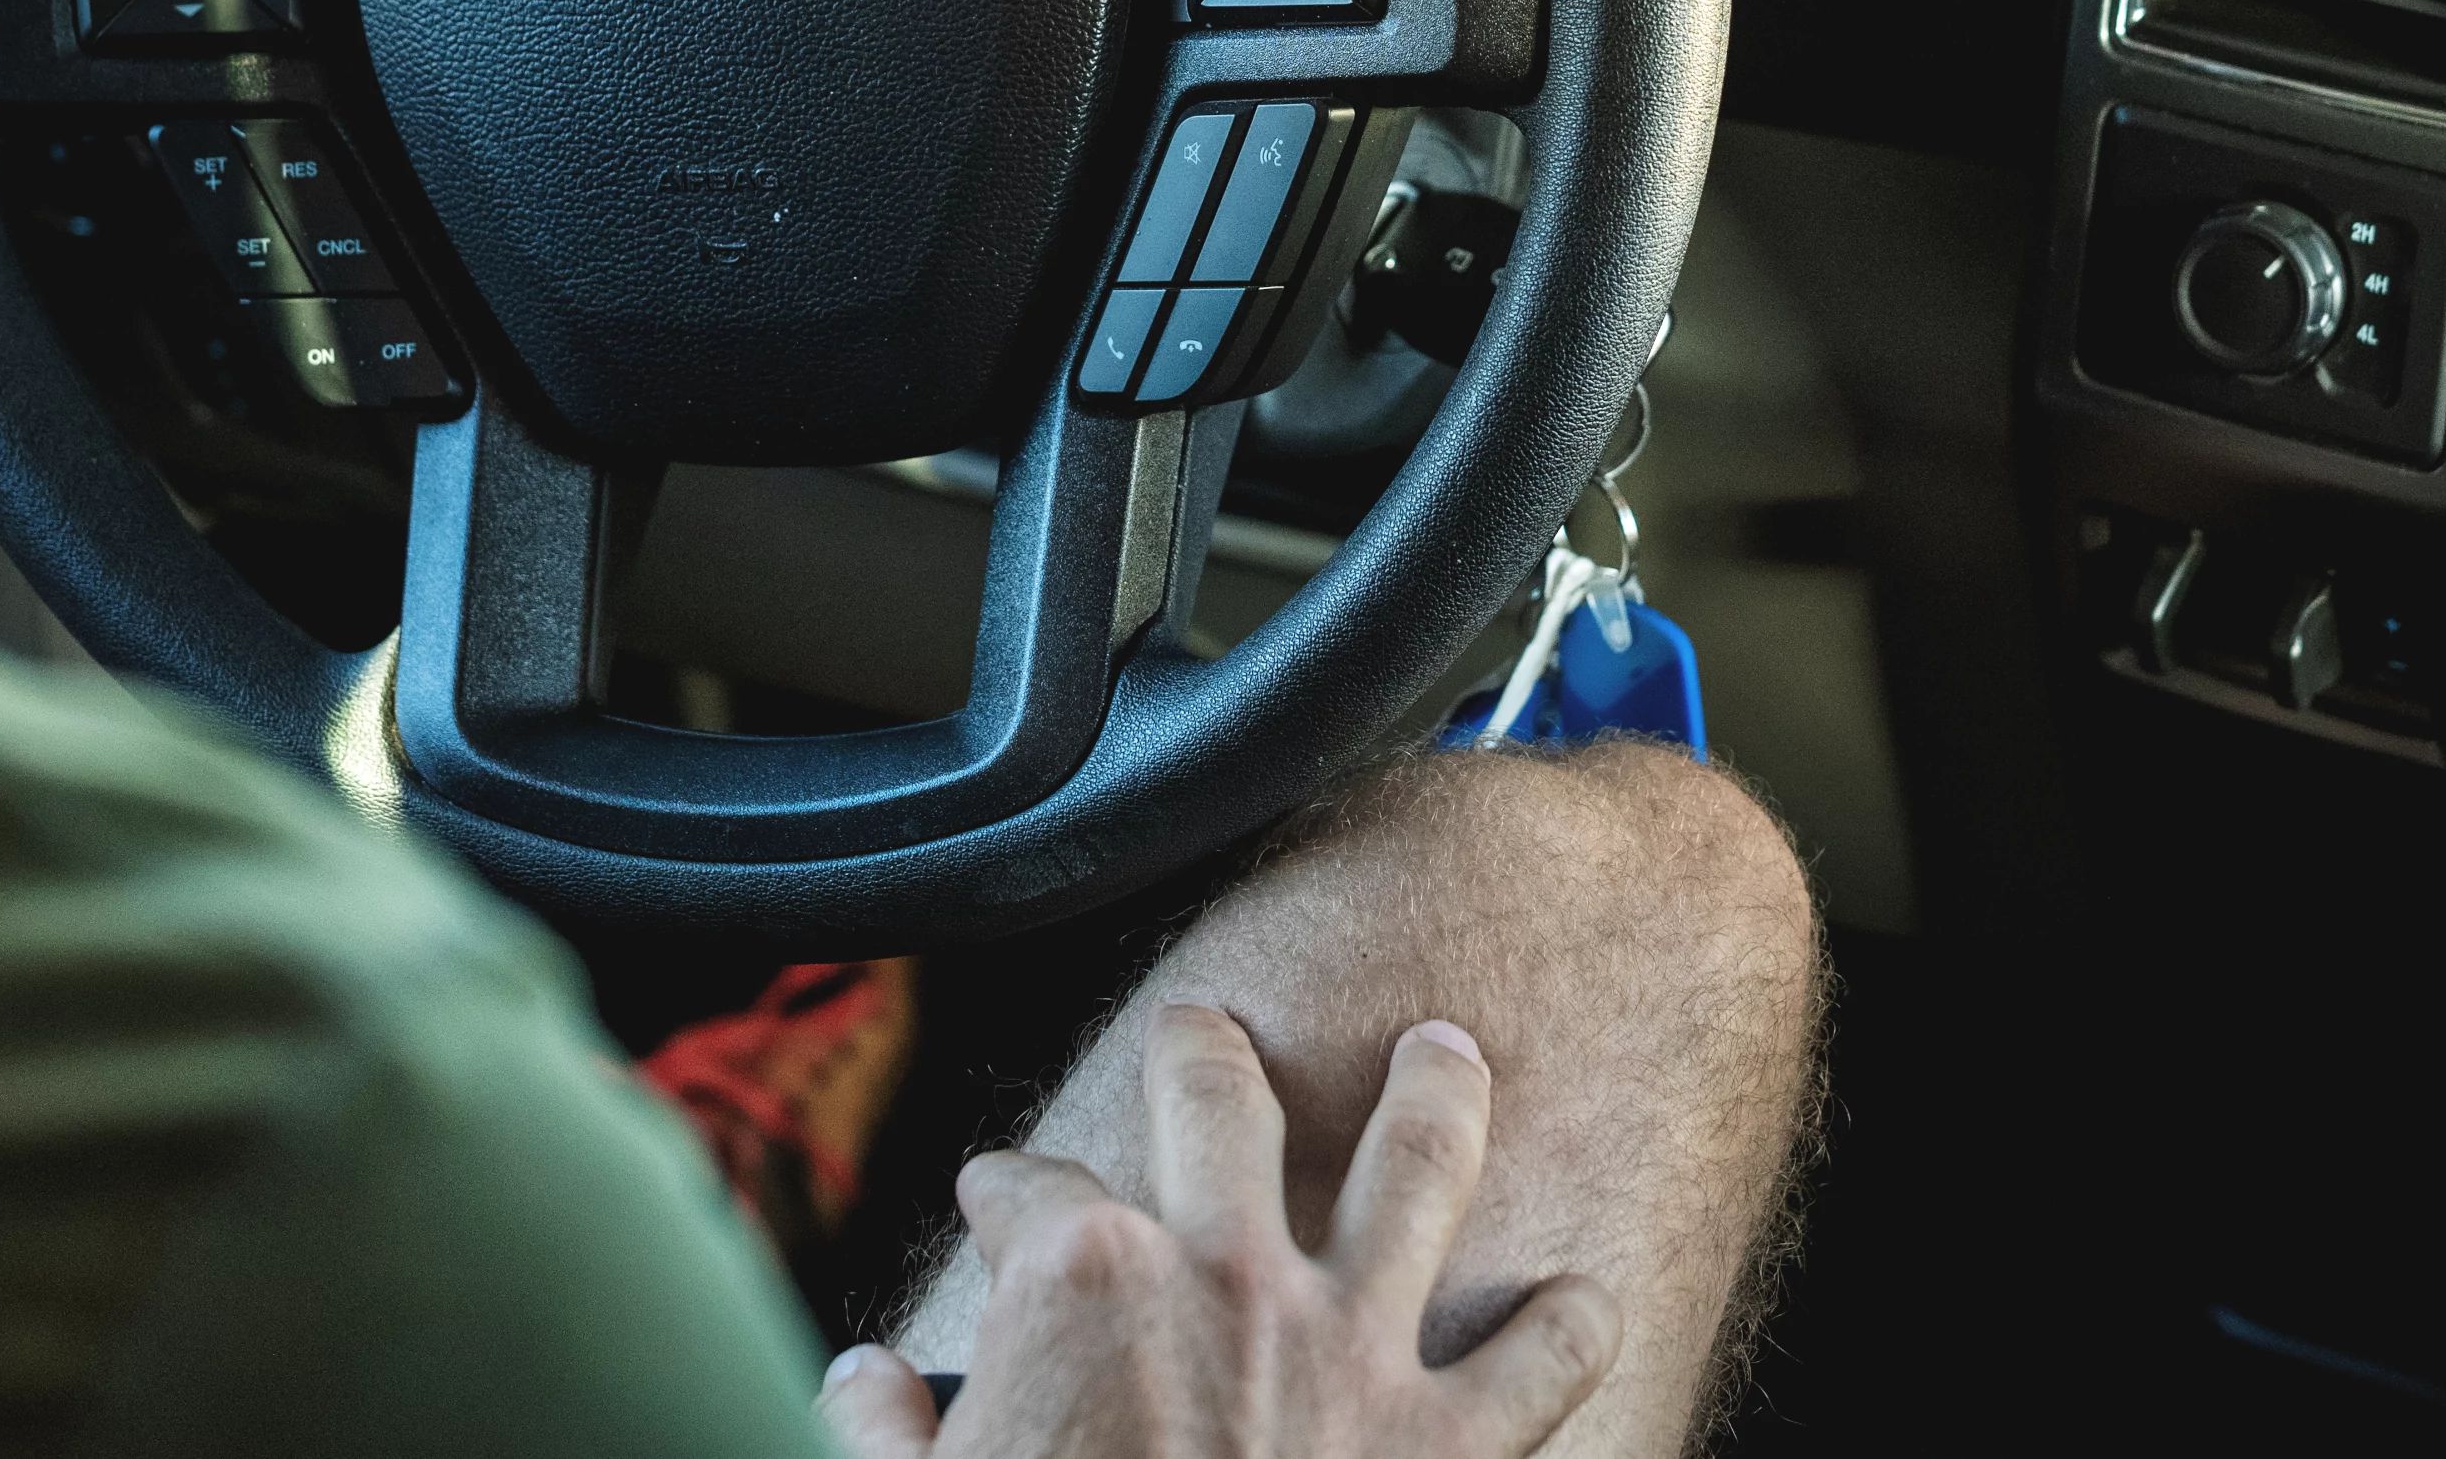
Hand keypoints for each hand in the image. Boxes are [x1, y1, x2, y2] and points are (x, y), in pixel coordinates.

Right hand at [818, 1009, 1620, 1458]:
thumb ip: (872, 1435)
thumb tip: (865, 1384)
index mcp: (1080, 1283)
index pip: (1030, 1192)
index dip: (1002, 1194)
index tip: (994, 1200)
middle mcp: (1226, 1277)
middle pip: (1221, 1102)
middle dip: (1204, 1050)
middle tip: (1203, 1028)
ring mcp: (1349, 1354)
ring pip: (1417, 1167)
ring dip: (1437, 1098)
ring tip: (1448, 1051)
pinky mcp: (1446, 1450)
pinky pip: (1539, 1367)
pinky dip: (1567, 1329)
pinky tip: (1581, 1302)